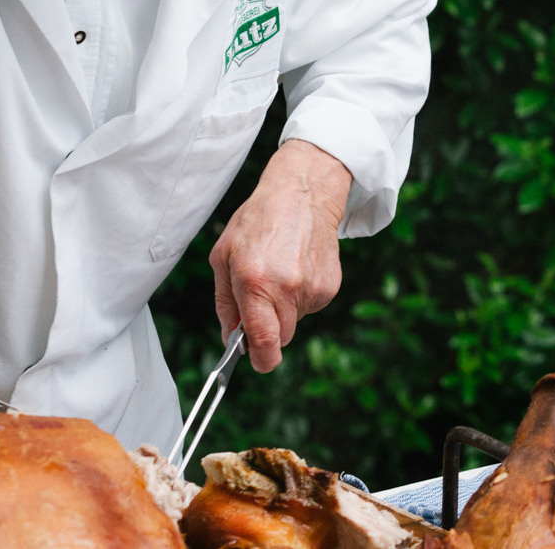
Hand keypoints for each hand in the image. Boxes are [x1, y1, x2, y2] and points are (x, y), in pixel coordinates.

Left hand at [209, 140, 351, 372]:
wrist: (303, 193)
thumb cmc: (258, 221)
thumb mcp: (223, 256)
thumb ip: (225, 303)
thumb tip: (231, 336)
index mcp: (255, 282)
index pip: (264, 340)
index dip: (261, 359)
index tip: (257, 360)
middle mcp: (287, 288)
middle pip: (280, 336)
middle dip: (269, 327)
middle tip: (261, 299)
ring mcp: (313, 287)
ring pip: (296, 320)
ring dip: (285, 307)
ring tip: (281, 271)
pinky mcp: (330, 285)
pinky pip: (311, 305)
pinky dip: (302, 295)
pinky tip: (297, 267)